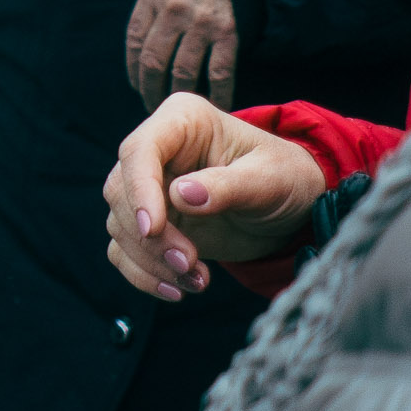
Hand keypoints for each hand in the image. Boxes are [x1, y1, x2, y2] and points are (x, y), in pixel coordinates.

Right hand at [105, 94, 327, 297]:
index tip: (154, 230)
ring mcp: (150, 188)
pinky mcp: (152, 223)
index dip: (140, 190)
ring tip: (197, 280)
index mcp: (182, 121)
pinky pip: (125, 250)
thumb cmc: (285, 178)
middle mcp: (158, 151)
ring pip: (120, 225)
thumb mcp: (269, 179)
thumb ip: (228, 185)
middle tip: (190, 263)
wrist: (290, 207)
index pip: (140, 151)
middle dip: (151, 237)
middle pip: (122, 191)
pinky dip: (145, 274)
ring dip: (152, 261)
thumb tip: (180, 194)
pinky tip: (179, 289)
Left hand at [124, 0, 240, 105]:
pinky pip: (219, 72)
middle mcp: (172, 10)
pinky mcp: (229, 32)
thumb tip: (149, 35)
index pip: (134, 40)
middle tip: (153, 105)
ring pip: (182, 72)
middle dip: (150, 89)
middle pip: (153, 61)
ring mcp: (200, 22)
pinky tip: (217, 104)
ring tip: (178, 107)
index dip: (133, 68)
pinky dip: (218, 93)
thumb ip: (155, 0)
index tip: (137, 84)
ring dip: (178, 95)